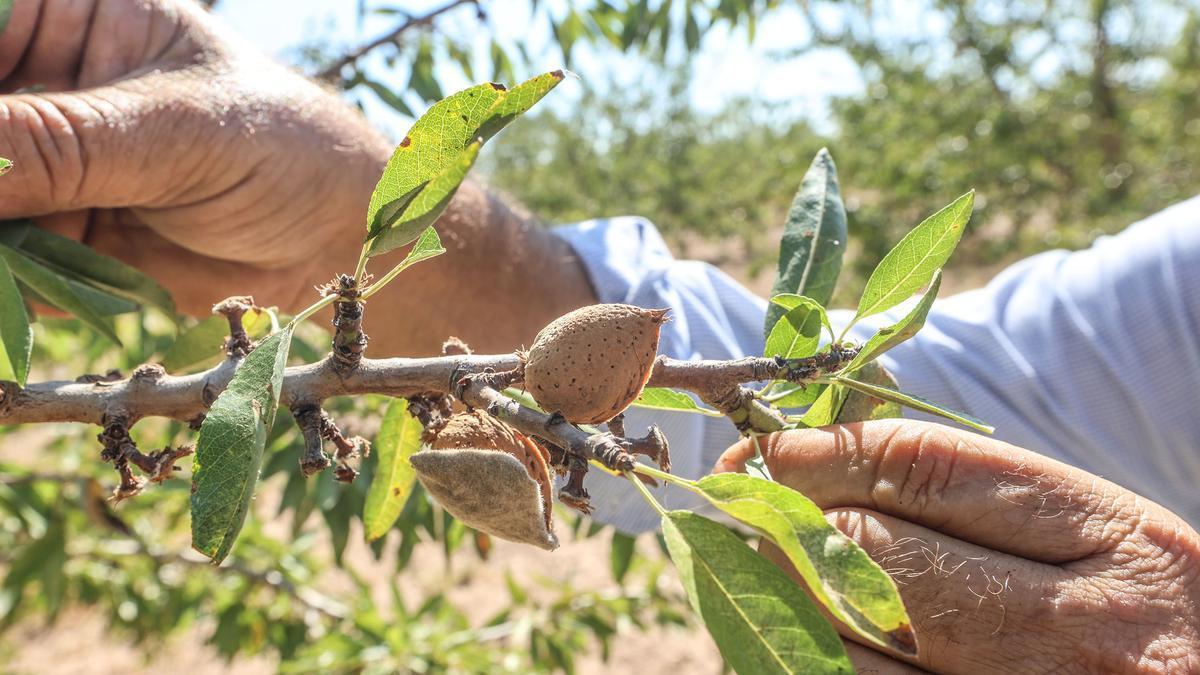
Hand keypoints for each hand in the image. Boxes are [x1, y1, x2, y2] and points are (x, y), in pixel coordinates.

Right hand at [0, 0, 594, 354]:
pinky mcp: (58, 241)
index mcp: (76, 23)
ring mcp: (46, 169)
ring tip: (23, 245)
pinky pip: (5, 265)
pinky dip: (2, 287)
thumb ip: (57, 144)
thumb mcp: (176, 133)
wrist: (343, 243)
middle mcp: (50, 92)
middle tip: (7, 200)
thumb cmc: (286, 150)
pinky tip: (9, 296)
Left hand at [715, 420, 1199, 672]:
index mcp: (1121, 545)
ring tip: (778, 569)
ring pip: (840, 635)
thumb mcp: (1092, 540)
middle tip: (761, 508)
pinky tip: (799, 629)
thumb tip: (811, 453)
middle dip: (796, 520)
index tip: (777, 449)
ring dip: (785, 592)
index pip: (928, 471)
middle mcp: (1080, 633)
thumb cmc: (1122, 619)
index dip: (830, 451)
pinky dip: (803, 653)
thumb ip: (973, 494)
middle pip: (872, 550)